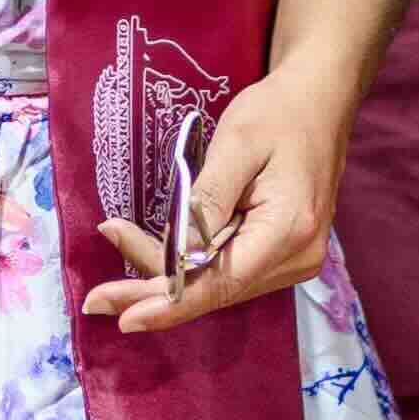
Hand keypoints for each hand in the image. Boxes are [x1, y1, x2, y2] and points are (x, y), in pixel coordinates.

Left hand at [83, 67, 340, 337]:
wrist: (320, 101)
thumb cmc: (278, 113)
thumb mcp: (236, 144)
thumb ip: (206, 200)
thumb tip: (174, 253)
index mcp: (288, 230)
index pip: (220, 283)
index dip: (168, 305)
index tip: (123, 317)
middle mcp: (297, 258)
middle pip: (213, 290)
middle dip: (153, 289)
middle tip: (98, 296)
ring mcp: (293, 260)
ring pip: (216, 285)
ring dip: (166, 273)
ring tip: (119, 239)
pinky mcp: (282, 254)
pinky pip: (227, 271)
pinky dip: (189, 263)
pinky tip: (156, 248)